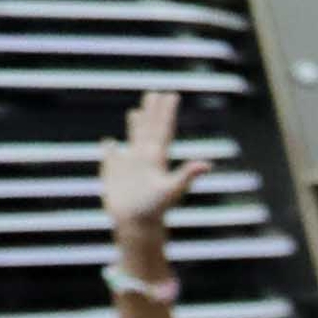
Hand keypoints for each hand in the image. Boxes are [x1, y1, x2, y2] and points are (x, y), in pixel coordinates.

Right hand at [99, 90, 213, 232]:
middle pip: (150, 130)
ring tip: (136, 112)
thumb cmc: (155, 210)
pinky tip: (109, 142)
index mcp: (157, 159)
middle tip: (155, 93)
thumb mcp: (172, 190)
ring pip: (133, 140)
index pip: (163, 130)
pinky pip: (112, 157)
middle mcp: (146, 159)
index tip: (170, 95)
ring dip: (135, 126)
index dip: (166, 112)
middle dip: (152, 111)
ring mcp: (131, 166)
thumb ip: (188, 175)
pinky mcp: (115, 174)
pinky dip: (110, 149)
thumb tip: (208, 165)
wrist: (136, 225)